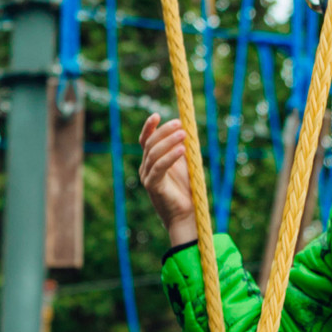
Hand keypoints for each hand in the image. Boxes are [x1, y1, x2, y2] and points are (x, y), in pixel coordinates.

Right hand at [137, 115, 198, 247]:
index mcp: (151, 162)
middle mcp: (146, 168)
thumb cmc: (186, 191)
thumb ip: (180, 149)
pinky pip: (160, 167)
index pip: (146, 141)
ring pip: (154, 153)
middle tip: (180, 124)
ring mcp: (147, 177)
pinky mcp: (153, 186)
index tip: (157, 115)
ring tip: (184, 134)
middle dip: (164, 131)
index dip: (149, 127)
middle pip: (150, 144)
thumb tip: (184, 130)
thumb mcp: (184, 165)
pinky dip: (170, 156)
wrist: (186, 216)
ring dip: (169, 141)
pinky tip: (181, 149)